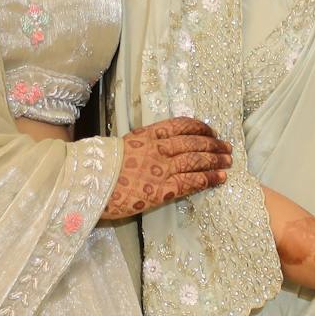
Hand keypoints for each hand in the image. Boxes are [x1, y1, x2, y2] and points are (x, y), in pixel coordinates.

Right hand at [101, 117, 233, 221]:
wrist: (85, 184)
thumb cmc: (97, 168)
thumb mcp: (120, 147)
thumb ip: (139, 146)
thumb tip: (152, 148)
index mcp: (146, 135)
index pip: (180, 125)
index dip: (199, 127)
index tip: (210, 130)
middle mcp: (157, 148)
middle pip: (193, 142)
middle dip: (213, 144)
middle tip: (226, 147)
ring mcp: (161, 169)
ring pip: (196, 160)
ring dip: (216, 160)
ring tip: (229, 161)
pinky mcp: (162, 190)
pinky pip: (191, 182)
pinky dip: (208, 179)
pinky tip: (220, 178)